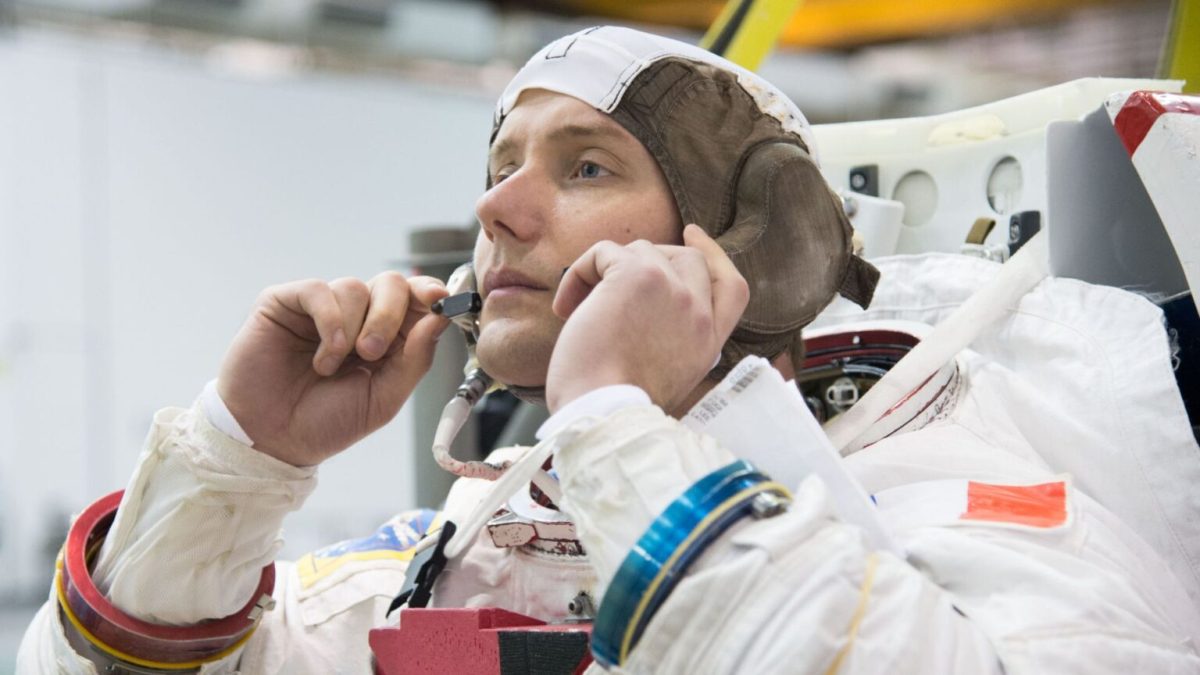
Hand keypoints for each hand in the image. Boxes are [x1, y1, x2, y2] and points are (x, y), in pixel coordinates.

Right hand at [217, 272, 448, 465]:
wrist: (272, 439)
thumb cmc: (326, 421)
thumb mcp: (384, 398)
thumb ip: (415, 359)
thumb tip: (439, 319)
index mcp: (386, 336)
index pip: (415, 299)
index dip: (430, 293)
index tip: (440, 301)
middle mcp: (356, 316)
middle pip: (390, 283)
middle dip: (389, 315)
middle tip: (371, 353)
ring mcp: (320, 308)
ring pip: (354, 286)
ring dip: (350, 329)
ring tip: (330, 368)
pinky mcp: (284, 303)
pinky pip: (318, 290)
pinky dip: (328, 321)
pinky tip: (322, 356)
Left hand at [547, 224, 748, 413]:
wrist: (601, 414)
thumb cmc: (614, 406)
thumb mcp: (664, 377)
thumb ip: (670, 339)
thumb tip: (639, 309)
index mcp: (708, 341)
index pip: (732, 287)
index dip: (714, 255)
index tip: (694, 236)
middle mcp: (698, 313)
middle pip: (688, 258)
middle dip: (652, 257)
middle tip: (613, 268)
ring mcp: (673, 291)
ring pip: (643, 250)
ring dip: (606, 271)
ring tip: (579, 308)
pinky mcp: (637, 277)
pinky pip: (605, 252)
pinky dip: (580, 272)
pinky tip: (565, 306)